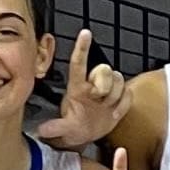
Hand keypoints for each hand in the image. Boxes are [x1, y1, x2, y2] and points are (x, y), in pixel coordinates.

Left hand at [33, 28, 129, 148]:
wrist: (88, 136)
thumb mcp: (64, 130)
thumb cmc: (74, 129)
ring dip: (115, 96)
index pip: (79, 63)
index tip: (86, 32)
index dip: (82, 47)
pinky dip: (123, 105)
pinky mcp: (119, 98)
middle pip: (105, 70)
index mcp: (77, 88)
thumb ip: (55, 129)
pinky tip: (114, 114)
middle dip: (105, 86)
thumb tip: (41, 130)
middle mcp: (92, 84)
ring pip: (119, 80)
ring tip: (106, 108)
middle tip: (99, 100)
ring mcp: (107, 91)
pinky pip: (128, 94)